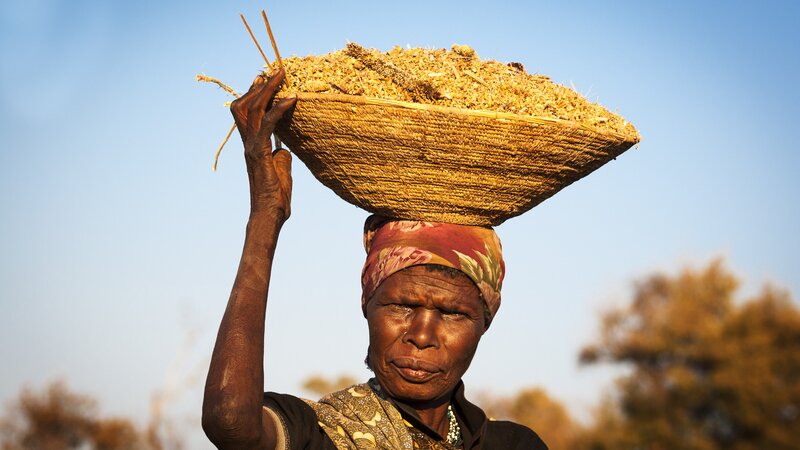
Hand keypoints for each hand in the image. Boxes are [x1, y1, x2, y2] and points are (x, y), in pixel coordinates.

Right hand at [230, 68, 296, 221]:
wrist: (269, 215)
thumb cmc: (276, 198)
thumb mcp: (281, 171)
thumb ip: (281, 157)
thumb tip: (285, 149)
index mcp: (252, 146)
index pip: (245, 113)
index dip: (252, 94)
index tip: (264, 79)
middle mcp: (248, 143)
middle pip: (244, 105)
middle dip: (259, 86)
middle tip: (275, 71)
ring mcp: (252, 148)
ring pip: (253, 110)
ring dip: (268, 90)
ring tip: (282, 76)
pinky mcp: (261, 153)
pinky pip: (268, 125)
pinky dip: (279, 108)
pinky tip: (292, 98)